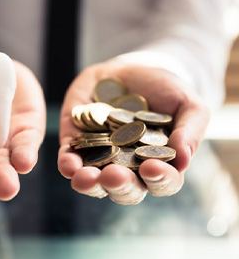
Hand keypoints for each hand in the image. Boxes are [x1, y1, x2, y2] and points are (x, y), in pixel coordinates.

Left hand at [58, 61, 209, 204]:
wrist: (132, 69)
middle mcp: (128, 168)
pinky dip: (68, 165)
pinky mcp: (76, 144)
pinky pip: (69, 160)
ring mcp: (100, 158)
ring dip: (89, 184)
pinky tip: (68, 165)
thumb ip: (190, 131)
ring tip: (85, 178)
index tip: (152, 168)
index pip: (162, 182)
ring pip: (93, 182)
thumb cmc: (165, 90)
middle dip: (119, 185)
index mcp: (158, 164)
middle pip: (125, 189)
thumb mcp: (187, 104)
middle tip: (114, 176)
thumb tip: (183, 160)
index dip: (159, 180)